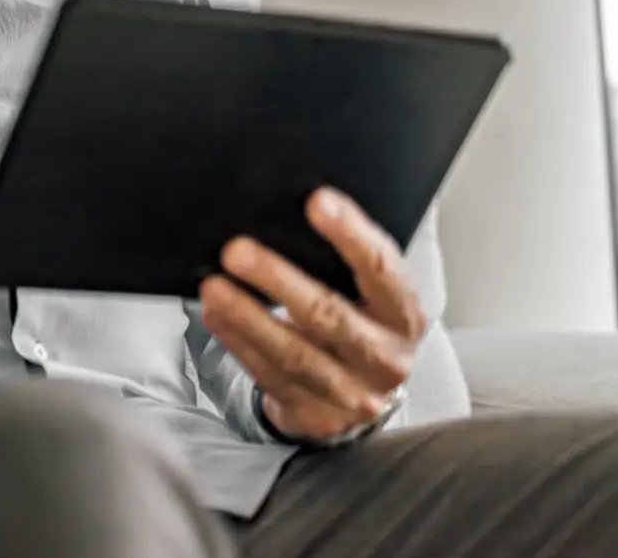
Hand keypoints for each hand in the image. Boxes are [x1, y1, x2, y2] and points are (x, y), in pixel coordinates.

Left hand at [200, 188, 427, 443]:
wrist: (362, 397)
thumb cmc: (357, 324)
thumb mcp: (365, 295)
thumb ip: (342, 262)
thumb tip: (290, 208)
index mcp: (403, 313)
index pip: (381, 268)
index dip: (351, 234)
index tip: (317, 201)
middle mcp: (386, 356)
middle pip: (329, 314)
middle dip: (279, 279)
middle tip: (236, 250)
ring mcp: (353, 393)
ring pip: (294, 353)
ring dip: (248, 317)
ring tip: (214, 287)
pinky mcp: (317, 416)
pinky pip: (270, 376)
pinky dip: (239, 343)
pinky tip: (216, 316)